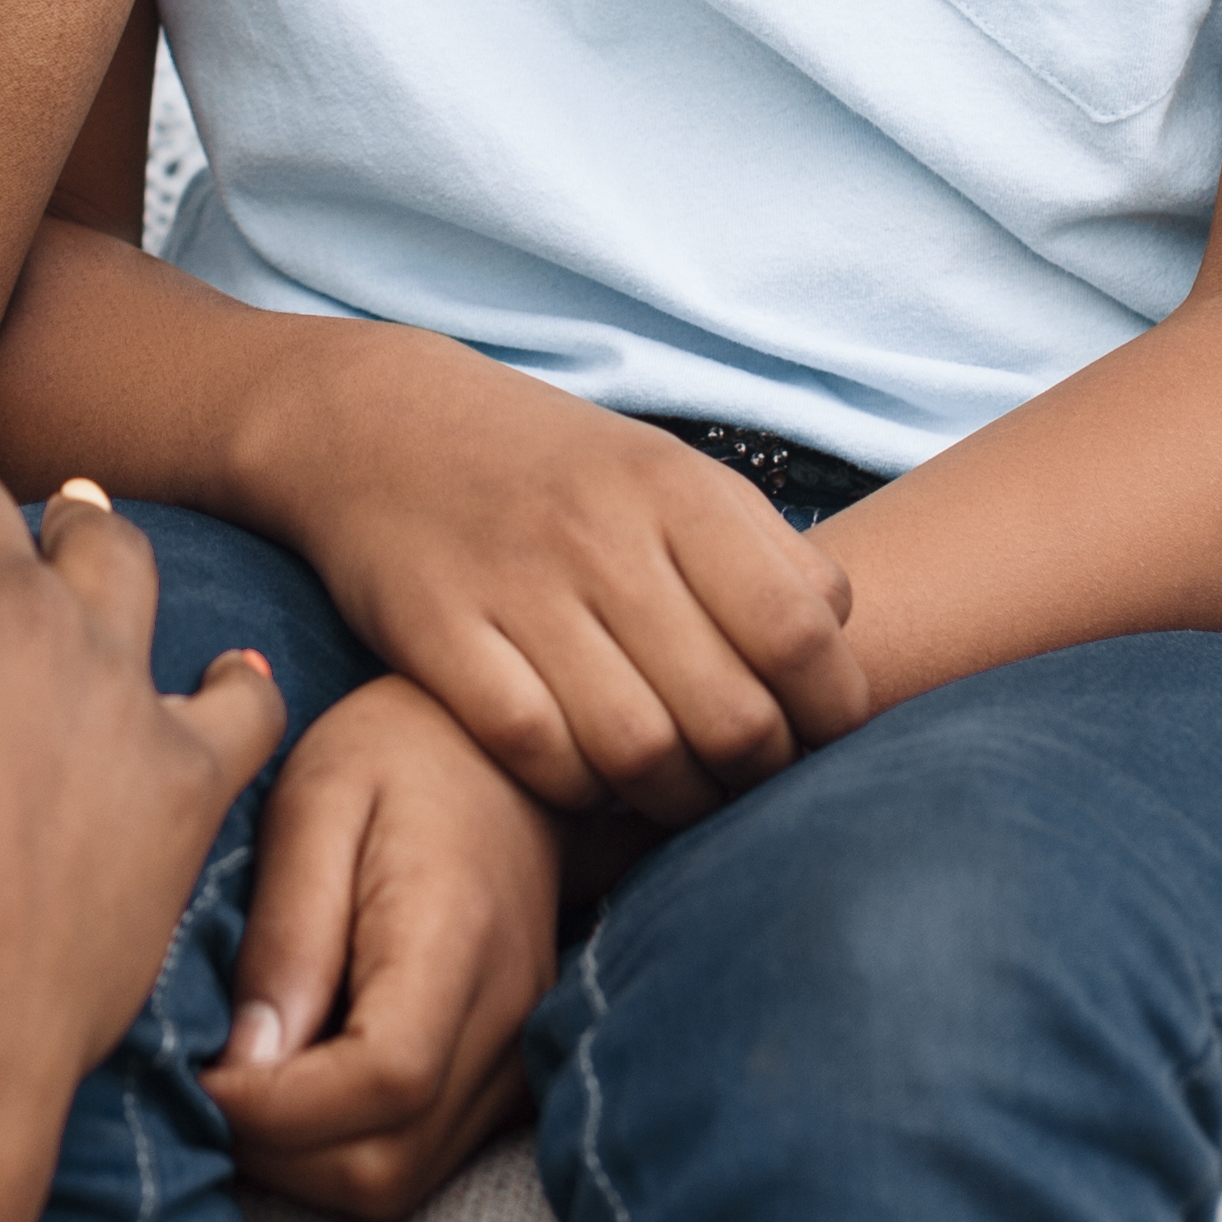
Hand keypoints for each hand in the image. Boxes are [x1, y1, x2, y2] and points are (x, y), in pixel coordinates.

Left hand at [207, 677, 558, 1221]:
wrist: (496, 753)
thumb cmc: (392, 756)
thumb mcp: (314, 804)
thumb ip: (288, 933)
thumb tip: (249, 1062)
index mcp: (456, 933)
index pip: (385, 1080)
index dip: (277, 1108)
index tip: (203, 1070)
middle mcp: (508, 1010)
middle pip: (388, 1160)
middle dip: (275, 1151)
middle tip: (206, 1081)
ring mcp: (518, 1049)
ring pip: (400, 1180)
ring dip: (302, 1161)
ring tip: (244, 1083)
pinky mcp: (509, 1069)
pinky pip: (419, 1157)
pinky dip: (343, 1147)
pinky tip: (298, 1083)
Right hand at [260, 330, 869, 825]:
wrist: (382, 422)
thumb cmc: (555, 469)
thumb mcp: (669, 473)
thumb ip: (765, 553)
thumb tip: (839, 649)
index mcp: (676, 489)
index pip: (802, 632)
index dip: (833, 711)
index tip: (825, 738)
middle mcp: (602, 534)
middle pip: (730, 713)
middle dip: (757, 775)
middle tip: (747, 781)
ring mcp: (515, 586)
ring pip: (639, 750)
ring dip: (675, 798)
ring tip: (678, 791)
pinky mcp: (436, 634)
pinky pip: (538, 753)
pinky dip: (579, 788)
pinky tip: (588, 774)